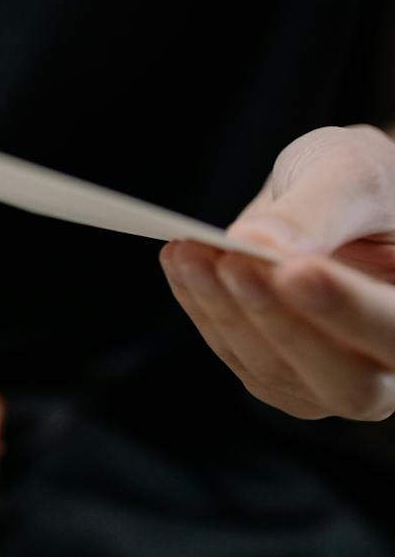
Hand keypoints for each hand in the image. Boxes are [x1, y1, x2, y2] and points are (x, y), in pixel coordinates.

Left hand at [162, 124, 394, 420]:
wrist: (340, 202)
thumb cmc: (366, 186)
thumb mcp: (354, 172)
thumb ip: (321, 209)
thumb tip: (258, 241)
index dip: (348, 309)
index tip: (296, 271)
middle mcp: (392, 369)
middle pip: (344, 379)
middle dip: (277, 319)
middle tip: (232, 264)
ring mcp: (336, 383)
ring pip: (277, 372)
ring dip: (224, 310)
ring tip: (190, 251)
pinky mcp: (282, 379)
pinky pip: (238, 355)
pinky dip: (203, 307)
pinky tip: (182, 260)